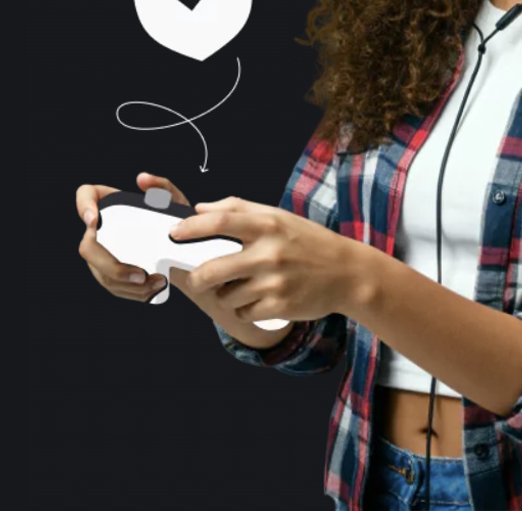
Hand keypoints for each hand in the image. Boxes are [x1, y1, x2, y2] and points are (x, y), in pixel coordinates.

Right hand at [75, 172, 191, 302]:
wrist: (182, 250)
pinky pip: (112, 286)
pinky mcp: (110, 273)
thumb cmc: (174, 223)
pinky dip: (132, 292)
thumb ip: (162, 186)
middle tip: (141, 274)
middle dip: (112, 266)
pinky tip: (152, 289)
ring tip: (155, 283)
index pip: (86, 194)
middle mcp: (100, 229)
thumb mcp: (174, 203)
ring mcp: (102, 253)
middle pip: (88, 247)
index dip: (83, 205)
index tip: (95, 220)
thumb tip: (143, 179)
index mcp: (111, 204)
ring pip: (100, 273)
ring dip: (127, 284)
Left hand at [173, 196, 365, 323]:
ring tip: (244, 287)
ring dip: (227, 294)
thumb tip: (200, 208)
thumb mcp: (279, 217)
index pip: (220, 222)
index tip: (173, 233)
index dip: (191, 228)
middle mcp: (269, 253)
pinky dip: (245, 309)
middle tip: (197, 278)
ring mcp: (274, 282)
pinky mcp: (280, 306)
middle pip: (212, 270)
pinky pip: (244, 312)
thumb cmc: (308, 241)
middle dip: (197, 278)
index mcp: (267, 225)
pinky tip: (259, 299)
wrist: (348, 273)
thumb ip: (239, 209)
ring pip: (227, 295)